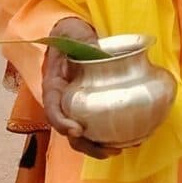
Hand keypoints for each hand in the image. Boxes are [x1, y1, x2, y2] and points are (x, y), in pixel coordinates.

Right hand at [37, 17, 121, 158]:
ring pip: (82, 134)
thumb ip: (82, 39)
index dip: (62, 123)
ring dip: (98, 146)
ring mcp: (76, 106)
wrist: (74, 36)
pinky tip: (128, 138)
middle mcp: (63, 101)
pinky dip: (108, 135)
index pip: (52, 109)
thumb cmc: (71, 34)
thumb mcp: (74, 32)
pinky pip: (96, 125)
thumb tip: (95, 47)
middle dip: (85, 145)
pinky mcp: (90, 107)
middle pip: (68, 130)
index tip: (77, 130)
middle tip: (107, 150)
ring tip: (119, 150)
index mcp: (54, 85)